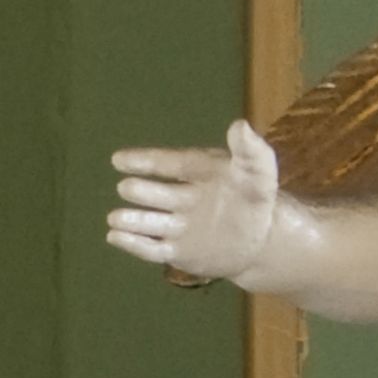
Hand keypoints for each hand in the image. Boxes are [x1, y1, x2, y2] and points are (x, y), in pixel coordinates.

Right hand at [106, 118, 280, 283]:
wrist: (264, 240)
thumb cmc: (256, 200)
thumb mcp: (260, 174)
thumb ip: (251, 152)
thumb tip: (240, 125)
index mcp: (197, 173)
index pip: (169, 164)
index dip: (146, 161)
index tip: (119, 159)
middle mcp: (181, 198)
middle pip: (156, 194)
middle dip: (140, 191)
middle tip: (126, 187)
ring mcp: (177, 226)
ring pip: (149, 221)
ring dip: (132, 219)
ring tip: (115, 217)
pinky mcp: (177, 252)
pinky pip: (152, 248)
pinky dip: (134, 244)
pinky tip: (114, 236)